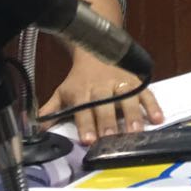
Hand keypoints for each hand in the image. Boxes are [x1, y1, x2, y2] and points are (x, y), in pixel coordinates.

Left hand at [40, 54, 163, 145]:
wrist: (97, 50)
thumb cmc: (79, 79)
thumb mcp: (62, 92)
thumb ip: (50, 112)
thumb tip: (32, 129)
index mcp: (82, 91)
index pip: (83, 109)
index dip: (85, 124)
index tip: (88, 139)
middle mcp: (102, 87)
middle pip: (105, 105)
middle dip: (108, 121)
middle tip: (111, 137)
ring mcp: (121, 82)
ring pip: (127, 98)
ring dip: (132, 114)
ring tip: (136, 131)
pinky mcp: (136, 81)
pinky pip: (146, 92)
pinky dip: (153, 105)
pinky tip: (158, 119)